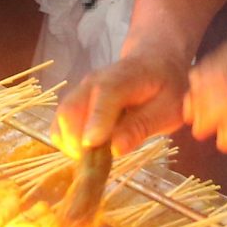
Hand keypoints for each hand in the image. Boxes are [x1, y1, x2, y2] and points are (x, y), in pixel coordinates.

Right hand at [57, 40, 192, 155]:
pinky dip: (66, 142)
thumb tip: (116, 149)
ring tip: (93, 160)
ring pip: (60, 120)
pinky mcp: (74, 102)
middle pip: (70, 111)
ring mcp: (80, 91)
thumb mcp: (167, 108)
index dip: (96, 122)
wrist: (153, 63)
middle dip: (77, 142)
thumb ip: (142, 126)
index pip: (103, 97)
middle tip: (97, 164)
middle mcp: (93, 82)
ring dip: (70, 145)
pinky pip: (60, 124)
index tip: (93, 145)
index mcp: (123, 78)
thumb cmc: (165, 88)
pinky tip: (86, 152)